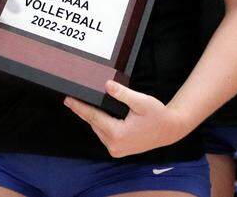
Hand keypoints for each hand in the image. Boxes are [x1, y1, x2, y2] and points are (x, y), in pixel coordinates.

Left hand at [64, 80, 187, 157]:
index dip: (79, 107)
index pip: (93, 117)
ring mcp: (116, 150)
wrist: (169, 130)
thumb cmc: (157, 115)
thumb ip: (123, 94)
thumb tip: (107, 86)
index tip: (67, 100)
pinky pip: (104, 134)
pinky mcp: (118, 150)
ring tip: (84, 104)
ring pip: (98, 129)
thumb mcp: (141, 101)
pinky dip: (101, 124)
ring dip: (94, 118)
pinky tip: (99, 115)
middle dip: (85, 111)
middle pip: (94, 124)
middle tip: (72, 99)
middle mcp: (115, 145)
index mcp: (118, 134)